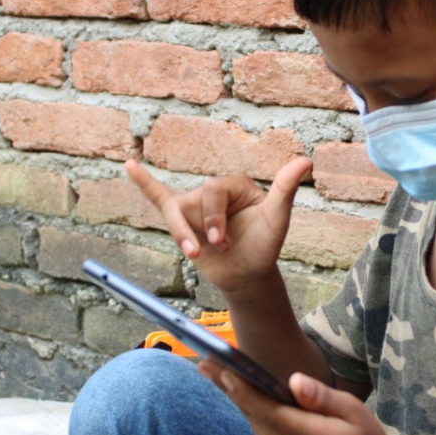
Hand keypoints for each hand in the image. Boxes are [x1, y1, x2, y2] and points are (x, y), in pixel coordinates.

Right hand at [125, 158, 312, 293]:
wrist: (248, 274)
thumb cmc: (264, 246)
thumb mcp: (277, 219)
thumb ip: (285, 188)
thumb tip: (306, 159)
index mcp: (235, 184)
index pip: (214, 190)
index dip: (214, 217)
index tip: (223, 242)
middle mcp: (213, 190)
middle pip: (194, 199)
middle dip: (204, 227)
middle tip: (219, 247)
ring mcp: (195, 205)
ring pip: (174, 211)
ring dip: (181, 234)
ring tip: (193, 254)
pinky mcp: (183, 219)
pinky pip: (158, 196)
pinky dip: (144, 182)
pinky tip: (129, 165)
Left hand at [198, 360, 403, 434]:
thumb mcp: (355, 412)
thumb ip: (322, 397)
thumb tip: (294, 380)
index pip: (270, 412)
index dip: (244, 390)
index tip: (223, 369)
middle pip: (253, 416)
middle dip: (228, 387)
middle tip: (204, 360)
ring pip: (253, 423)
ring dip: (232, 396)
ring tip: (211, 368)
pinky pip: (259, 430)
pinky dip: (247, 407)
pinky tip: (233, 387)